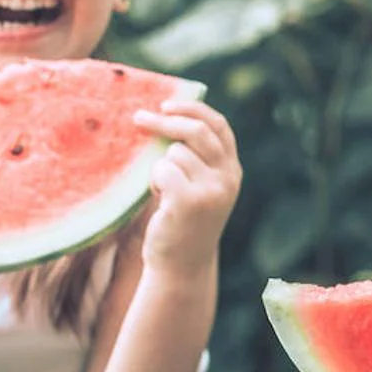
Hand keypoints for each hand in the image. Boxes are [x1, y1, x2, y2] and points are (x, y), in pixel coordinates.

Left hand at [132, 100, 240, 275]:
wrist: (181, 267)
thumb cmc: (182, 222)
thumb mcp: (199, 187)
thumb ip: (196, 158)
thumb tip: (168, 116)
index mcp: (232, 171)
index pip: (219, 126)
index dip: (194, 109)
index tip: (168, 104)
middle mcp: (228, 178)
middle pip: (196, 131)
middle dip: (165, 121)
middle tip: (138, 119)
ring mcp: (211, 190)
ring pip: (174, 152)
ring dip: (159, 167)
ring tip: (163, 193)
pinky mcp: (190, 201)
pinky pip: (162, 169)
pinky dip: (154, 180)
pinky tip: (159, 199)